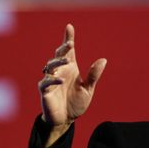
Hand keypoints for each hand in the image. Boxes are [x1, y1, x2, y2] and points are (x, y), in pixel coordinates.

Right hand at [39, 24, 106, 145]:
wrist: (65, 120)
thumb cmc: (76, 103)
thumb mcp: (88, 90)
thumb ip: (93, 75)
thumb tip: (103, 60)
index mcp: (70, 68)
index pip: (68, 51)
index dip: (68, 38)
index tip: (69, 26)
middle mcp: (59, 71)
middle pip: (58, 55)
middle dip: (63, 48)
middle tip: (70, 43)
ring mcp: (51, 80)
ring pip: (50, 66)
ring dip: (58, 61)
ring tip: (67, 60)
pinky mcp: (45, 91)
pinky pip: (45, 82)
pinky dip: (52, 80)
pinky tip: (60, 79)